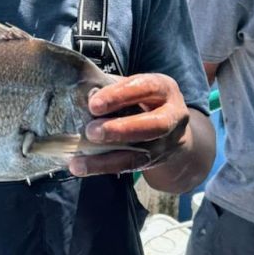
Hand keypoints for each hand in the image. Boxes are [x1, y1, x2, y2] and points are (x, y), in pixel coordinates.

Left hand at [69, 73, 189, 177]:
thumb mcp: (131, 87)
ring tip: (80, 160)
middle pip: (154, 124)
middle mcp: (173, 115)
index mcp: (165, 88)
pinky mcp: (157, 160)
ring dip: (108, 157)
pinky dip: (104, 167)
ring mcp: (168, 142)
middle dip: (122, 129)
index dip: (120, 95)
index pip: (146, 88)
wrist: (170, 130)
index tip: (94, 104)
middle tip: (91, 131)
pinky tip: (82, 167)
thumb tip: (79, 91)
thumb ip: (110, 87)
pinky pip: (131, 166)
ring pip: (142, 152)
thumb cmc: (140, 100)